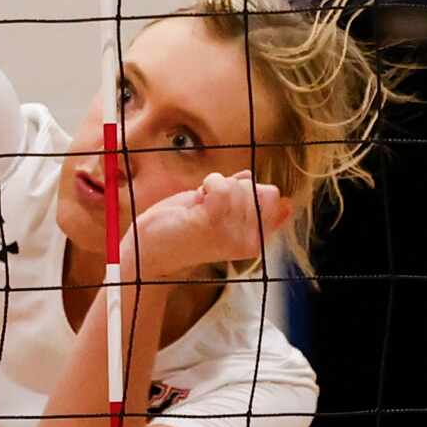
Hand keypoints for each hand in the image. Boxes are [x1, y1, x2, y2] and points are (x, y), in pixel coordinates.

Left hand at [133, 172, 291, 273]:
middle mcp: (251, 242)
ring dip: (216, 185)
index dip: (252, 190)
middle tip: (209, 204)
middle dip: (232, 187)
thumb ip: (237, 198)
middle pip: (258, 188)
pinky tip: (197, 197)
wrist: (148, 251)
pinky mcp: (212, 223)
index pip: (278, 200)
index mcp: (256, 241)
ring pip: (239, 186)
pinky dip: (209, 183)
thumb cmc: (180, 228)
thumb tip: (250, 176)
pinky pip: (222, 186)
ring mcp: (233, 234)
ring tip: (199, 205)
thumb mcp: (217, 212)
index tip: (229, 200)